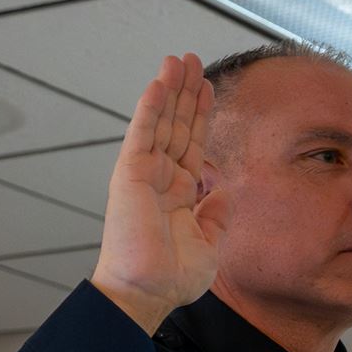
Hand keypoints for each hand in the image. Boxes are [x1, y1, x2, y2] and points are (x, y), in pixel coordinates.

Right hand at [90, 54, 219, 334]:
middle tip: (192, 59)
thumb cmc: (172, 277)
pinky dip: (150, 108)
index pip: (192, 143)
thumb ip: (215, 214)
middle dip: (185, 92)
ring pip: (160, 122)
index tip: (208, 87)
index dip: (200, 114)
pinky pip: (142, 134)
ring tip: (178, 59)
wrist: (147, 292)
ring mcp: (144, 174)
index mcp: (179, 191)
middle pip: (176, 124)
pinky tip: (158, 83)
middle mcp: (160, 177)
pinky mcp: (129, 175)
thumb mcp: (209, 243)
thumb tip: (222, 191)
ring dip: (169, 89)